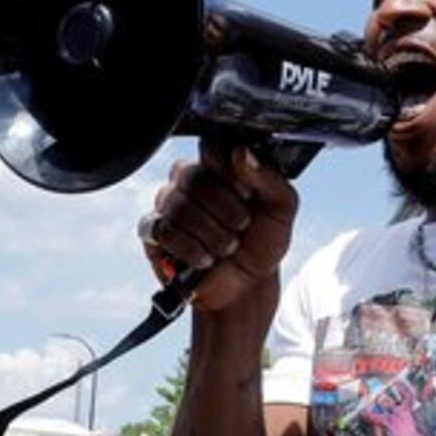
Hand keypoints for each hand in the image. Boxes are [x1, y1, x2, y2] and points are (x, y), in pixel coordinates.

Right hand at [142, 142, 297, 315]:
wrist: (247, 286)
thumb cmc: (261, 243)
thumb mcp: (281, 209)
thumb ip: (269, 177)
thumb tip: (241, 152)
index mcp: (218, 168)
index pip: (210, 148)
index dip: (228, 172)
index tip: (248, 195)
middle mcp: (188, 182)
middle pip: (192, 176)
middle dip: (223, 208)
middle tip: (241, 226)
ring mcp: (167, 206)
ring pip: (177, 204)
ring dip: (210, 232)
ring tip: (226, 248)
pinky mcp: (153, 232)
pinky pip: (162, 229)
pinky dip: (189, 247)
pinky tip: (204, 259)